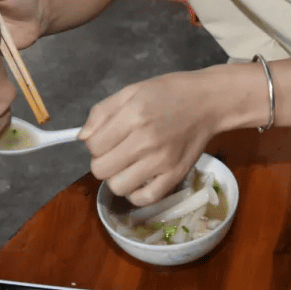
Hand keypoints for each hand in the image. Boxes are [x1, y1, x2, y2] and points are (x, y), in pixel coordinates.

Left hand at [79, 71, 219, 206]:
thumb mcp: (131, 90)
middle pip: (101, 169)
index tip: (106, 138)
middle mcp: (146, 141)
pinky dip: (135, 193)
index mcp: (133, 117)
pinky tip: (138, 179)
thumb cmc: (168, 92)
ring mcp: (162, 162)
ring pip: (118, 187)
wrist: (208, 101)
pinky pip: (144, 199)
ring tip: (127, 165)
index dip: (94, 143)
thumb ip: (102, 112)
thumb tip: (83, 138)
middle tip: (115, 151)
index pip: (93, 146)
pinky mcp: (176, 176)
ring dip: (116, 177)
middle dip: (102, 161)